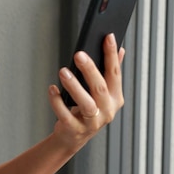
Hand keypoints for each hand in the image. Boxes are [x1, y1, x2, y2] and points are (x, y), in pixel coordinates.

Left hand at [48, 33, 124, 150]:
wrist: (73, 137)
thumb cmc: (87, 109)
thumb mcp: (101, 92)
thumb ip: (110, 72)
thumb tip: (121, 48)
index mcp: (115, 97)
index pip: (115, 73)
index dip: (112, 55)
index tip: (107, 36)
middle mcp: (107, 110)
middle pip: (100, 88)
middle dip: (90, 70)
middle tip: (78, 54)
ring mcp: (92, 122)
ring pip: (86, 104)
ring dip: (74, 86)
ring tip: (63, 71)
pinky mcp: (75, 130)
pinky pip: (66, 115)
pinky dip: (57, 101)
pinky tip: (52, 89)